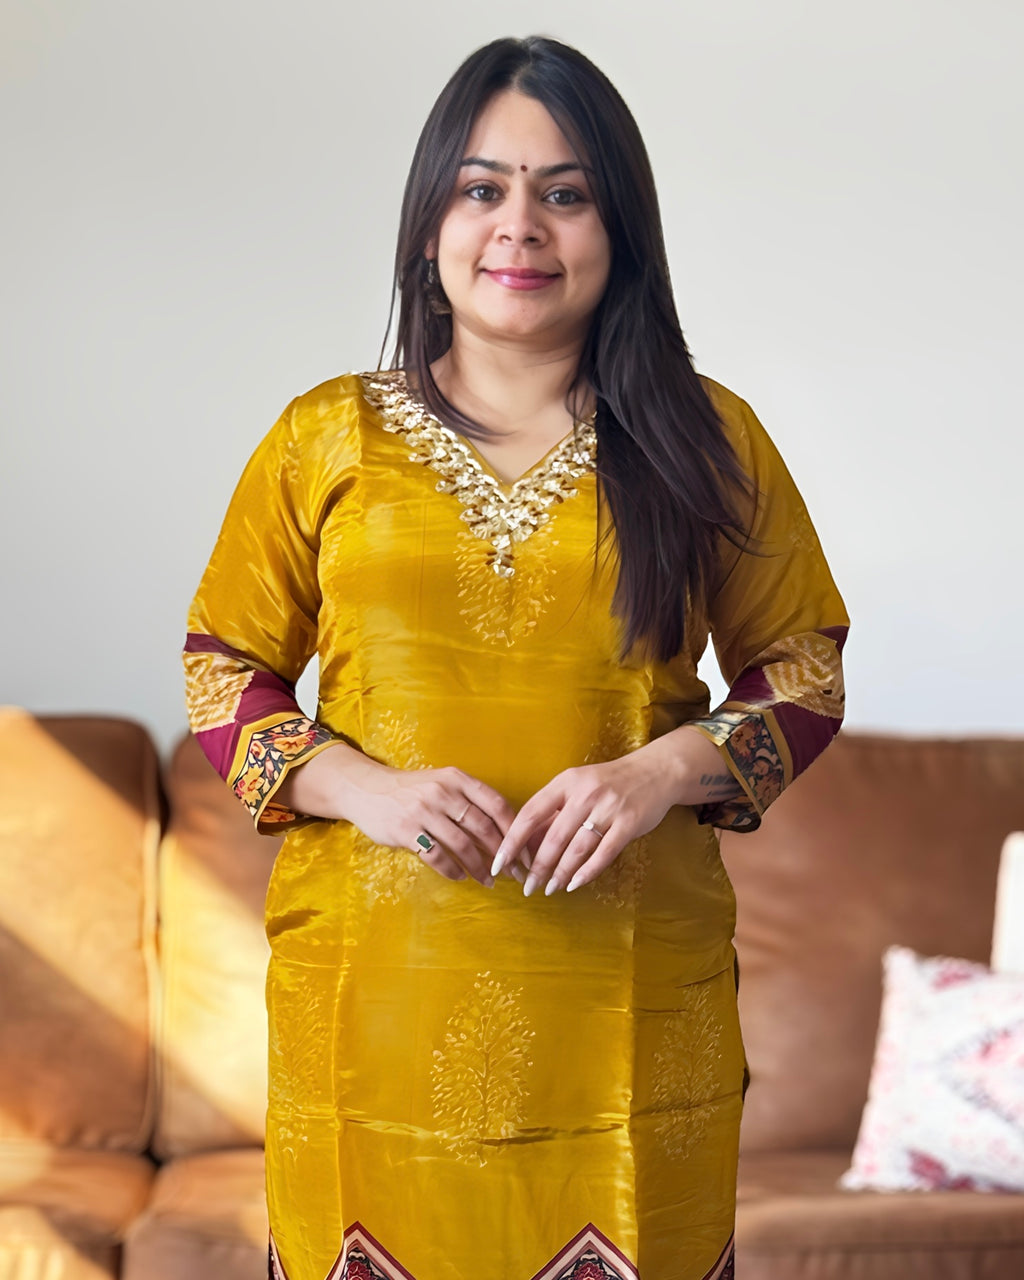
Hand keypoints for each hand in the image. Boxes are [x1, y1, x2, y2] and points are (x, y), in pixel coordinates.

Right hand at [276, 746, 517, 885]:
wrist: (368, 789)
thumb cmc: (413, 790)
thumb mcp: (443, 783)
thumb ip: (471, 800)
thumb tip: (508, 830)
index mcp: (457, 779)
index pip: (497, 805)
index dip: (516, 831)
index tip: (525, 852)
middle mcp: (443, 792)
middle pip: (483, 828)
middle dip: (502, 854)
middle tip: (512, 872)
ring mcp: (423, 811)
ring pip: (462, 845)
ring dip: (480, 867)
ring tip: (489, 880)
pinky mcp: (406, 831)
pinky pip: (437, 856)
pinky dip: (453, 870)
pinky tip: (461, 877)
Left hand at [490, 746, 679, 896]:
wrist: (656, 772)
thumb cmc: (609, 783)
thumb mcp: (578, 787)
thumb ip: (555, 812)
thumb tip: (525, 845)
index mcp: (566, 782)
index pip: (530, 813)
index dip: (512, 840)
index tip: (499, 862)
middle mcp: (585, 793)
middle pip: (553, 837)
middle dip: (537, 866)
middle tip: (527, 886)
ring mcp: (609, 808)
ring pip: (577, 848)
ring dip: (561, 873)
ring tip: (550, 888)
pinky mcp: (629, 823)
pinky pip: (603, 854)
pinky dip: (587, 872)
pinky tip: (575, 884)